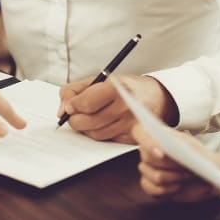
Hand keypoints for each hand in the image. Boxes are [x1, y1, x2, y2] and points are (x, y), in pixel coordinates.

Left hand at [57, 74, 178, 143]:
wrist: (156, 97)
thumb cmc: (126, 87)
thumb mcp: (101, 79)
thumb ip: (77, 90)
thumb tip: (63, 109)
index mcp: (117, 89)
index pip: (86, 103)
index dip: (72, 105)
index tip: (69, 105)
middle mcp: (125, 108)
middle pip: (88, 122)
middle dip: (75, 119)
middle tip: (74, 113)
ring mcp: (129, 125)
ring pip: (94, 134)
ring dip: (85, 128)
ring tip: (89, 117)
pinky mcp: (131, 138)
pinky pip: (106, 140)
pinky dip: (98, 133)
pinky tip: (102, 123)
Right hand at [132, 122, 219, 200]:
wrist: (205, 174)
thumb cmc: (198, 156)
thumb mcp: (192, 145)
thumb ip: (179, 143)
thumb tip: (167, 149)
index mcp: (154, 134)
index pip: (140, 134)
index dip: (149, 145)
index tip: (162, 154)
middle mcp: (147, 150)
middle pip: (147, 157)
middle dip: (170, 164)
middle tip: (187, 166)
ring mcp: (147, 168)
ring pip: (154, 176)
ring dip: (174, 178)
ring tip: (188, 176)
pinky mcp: (150, 185)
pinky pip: (150, 189)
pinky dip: (167, 190)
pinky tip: (178, 186)